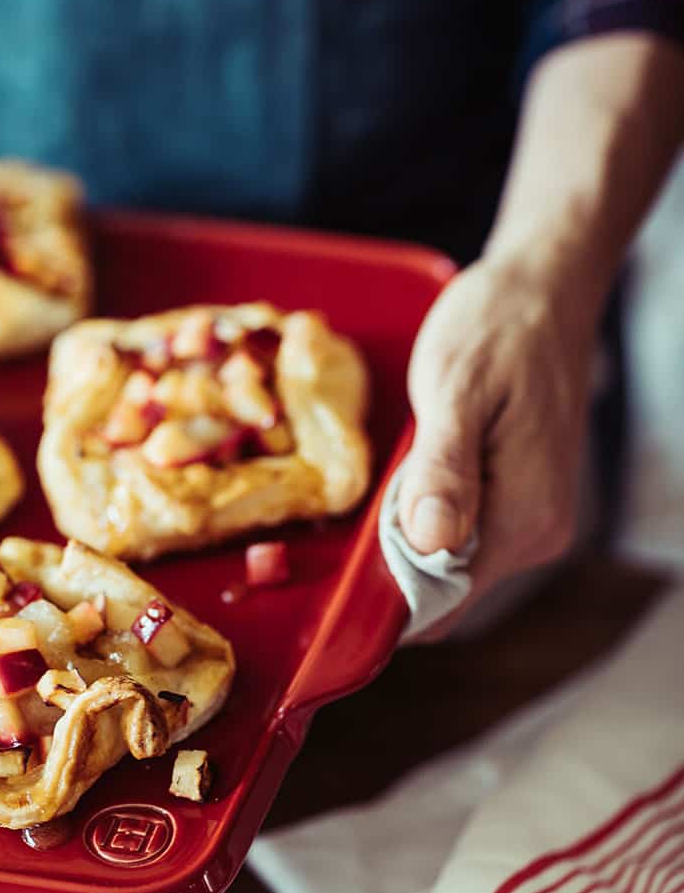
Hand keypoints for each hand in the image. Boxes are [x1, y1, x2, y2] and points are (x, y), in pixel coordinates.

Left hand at [397, 255, 595, 636]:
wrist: (542, 292)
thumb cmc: (495, 331)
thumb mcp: (456, 391)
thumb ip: (443, 469)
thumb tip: (431, 542)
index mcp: (523, 518)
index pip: (444, 600)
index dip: (389, 591)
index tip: (351, 558)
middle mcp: (538, 535)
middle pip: (445, 586)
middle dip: (398, 556)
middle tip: (379, 486)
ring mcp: (534, 522)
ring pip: (451, 561)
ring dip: (412, 531)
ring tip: (405, 464)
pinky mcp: (523, 504)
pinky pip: (464, 534)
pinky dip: (431, 513)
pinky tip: (424, 465)